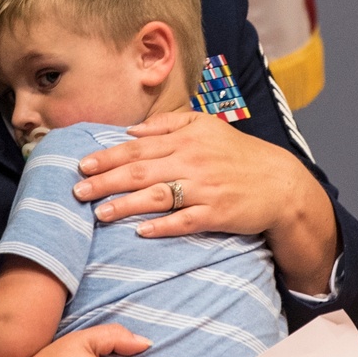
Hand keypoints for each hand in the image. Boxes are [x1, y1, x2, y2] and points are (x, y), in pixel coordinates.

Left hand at [72, 110, 338, 293]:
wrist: (280, 182)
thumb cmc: (237, 154)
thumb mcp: (206, 127)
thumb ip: (168, 124)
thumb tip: (131, 130)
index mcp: (186, 140)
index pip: (138, 148)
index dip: (108, 156)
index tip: (82, 164)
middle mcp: (192, 162)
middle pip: (141, 171)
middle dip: (106, 181)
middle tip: (77, 191)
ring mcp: (205, 189)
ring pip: (158, 196)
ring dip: (126, 205)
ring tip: (100, 213)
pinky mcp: (217, 214)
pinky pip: (185, 221)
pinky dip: (163, 226)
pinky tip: (141, 232)